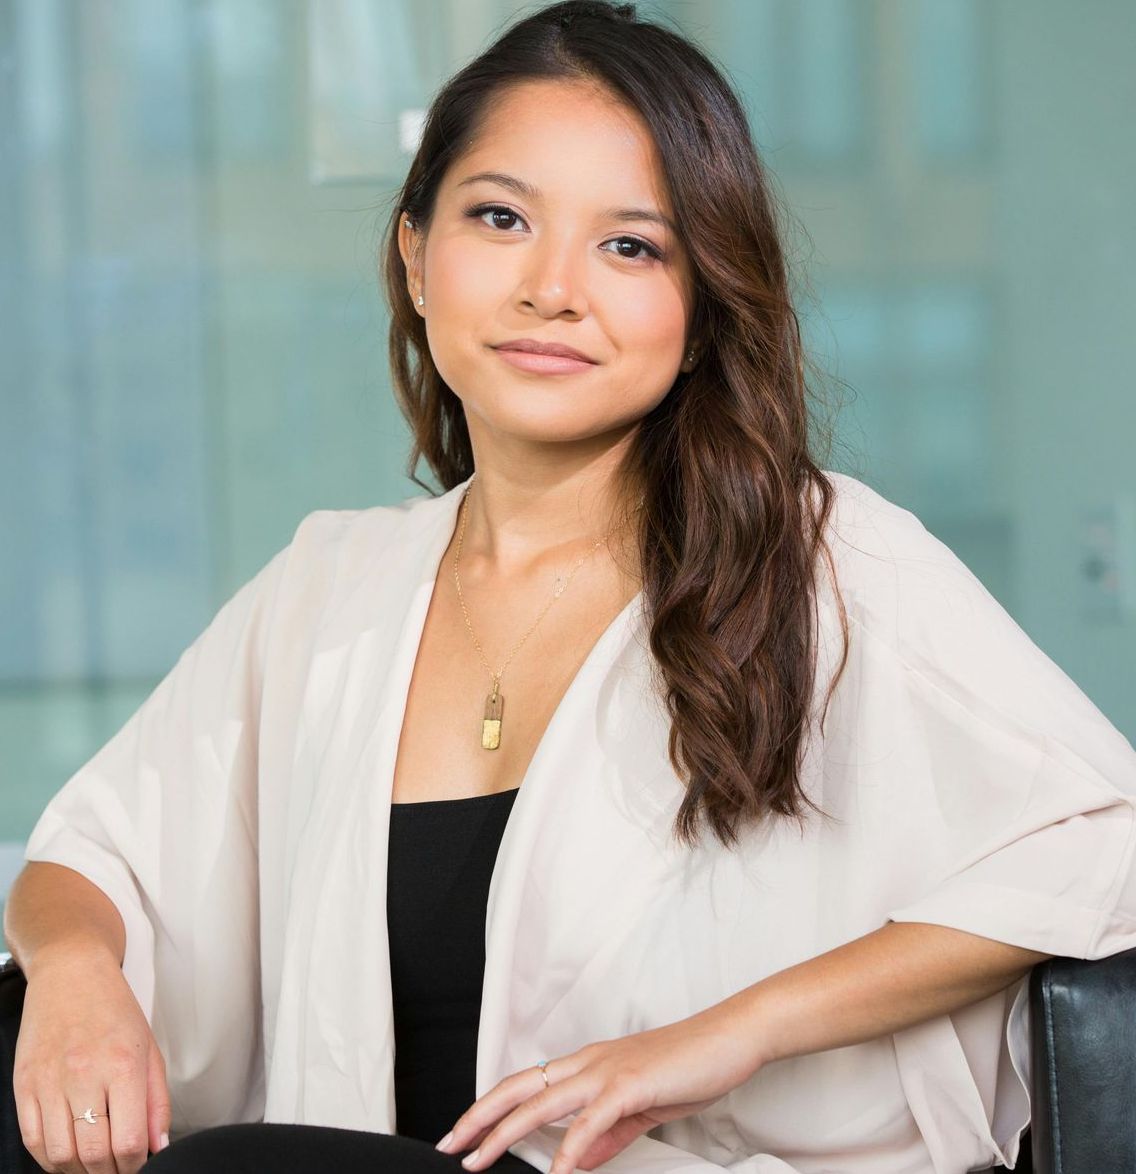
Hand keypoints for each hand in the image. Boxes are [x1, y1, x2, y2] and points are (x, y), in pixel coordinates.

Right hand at [13, 946, 170, 1173]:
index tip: (137, 1163)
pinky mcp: (24, 1085)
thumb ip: (156, 1101)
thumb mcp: (149, 1049)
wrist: (70, 974)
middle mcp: (84, 1075)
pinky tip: (67, 1154)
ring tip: (93, 1164)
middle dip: (109, 1172)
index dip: (134, 1165)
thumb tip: (158, 1146)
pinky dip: (50, 1159)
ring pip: (60, 1155)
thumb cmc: (113, 1009)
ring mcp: (49, 1082)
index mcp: (123, 1065)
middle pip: (93, 1154)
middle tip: (116, 1168)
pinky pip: (33, 1141)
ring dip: (79, 1171)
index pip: (128, 1140)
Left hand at [434, 1004, 760, 1173]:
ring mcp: (607, 1070)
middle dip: (480, 1117)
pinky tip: (556, 1173)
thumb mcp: (638, 1106)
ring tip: (482, 1160)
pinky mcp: (630, 1084)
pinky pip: (590, 1121)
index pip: (526, 1084)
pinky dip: (568, 1150)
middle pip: (519, 1088)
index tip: (467, 1133)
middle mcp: (589, 1062)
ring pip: (542, 1102)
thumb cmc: (688, 1065)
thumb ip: (605, 1135)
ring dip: (506, 1133)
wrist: (729, 1038)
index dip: (491, 1107)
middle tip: (452, 1146)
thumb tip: (574, 1162)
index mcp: (589, 1064)